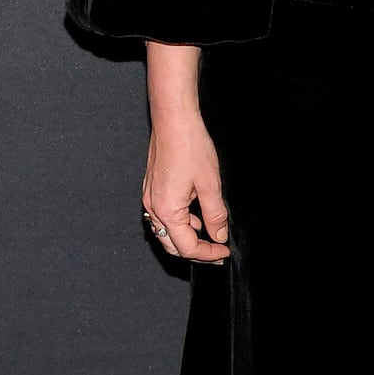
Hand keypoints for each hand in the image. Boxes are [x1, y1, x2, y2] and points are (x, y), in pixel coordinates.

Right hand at [142, 118, 230, 262]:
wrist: (173, 121)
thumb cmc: (189, 146)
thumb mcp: (210, 184)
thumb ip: (215, 214)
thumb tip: (219, 235)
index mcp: (167, 210)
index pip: (187, 247)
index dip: (208, 254)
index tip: (223, 251)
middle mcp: (153, 208)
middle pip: (172, 245)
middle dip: (195, 251)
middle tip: (216, 250)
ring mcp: (150, 198)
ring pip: (166, 232)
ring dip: (187, 237)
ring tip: (209, 232)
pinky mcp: (152, 189)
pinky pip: (163, 216)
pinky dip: (180, 223)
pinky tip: (196, 215)